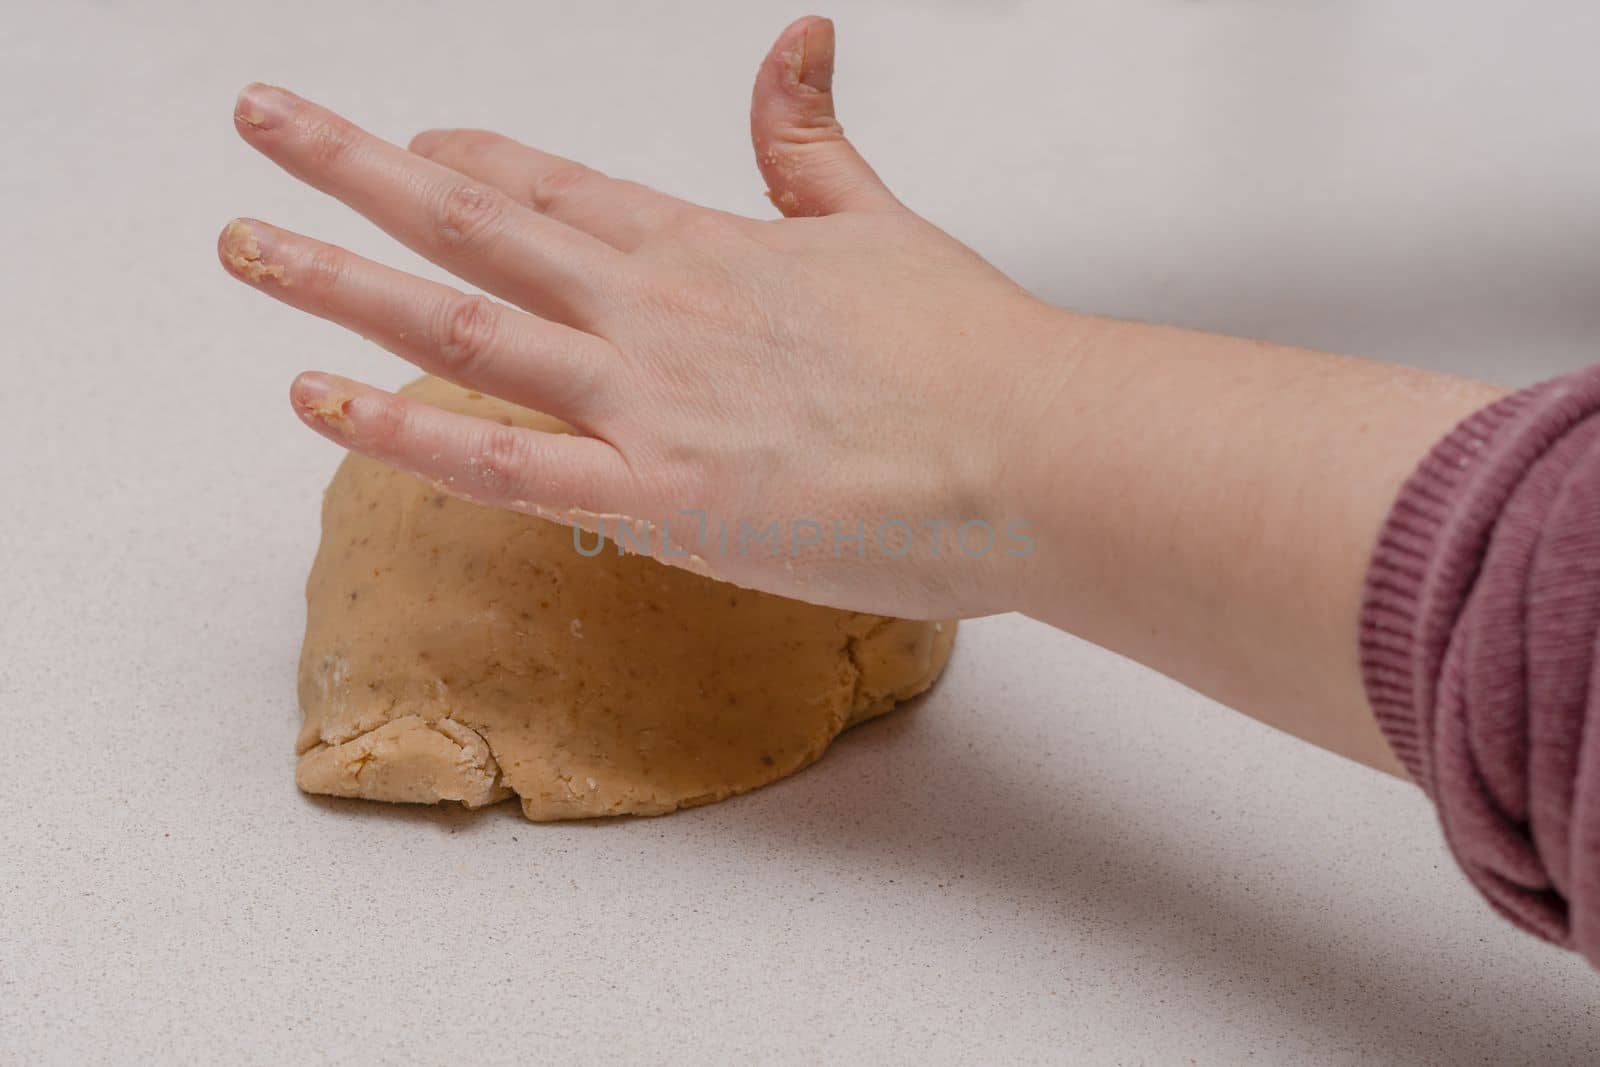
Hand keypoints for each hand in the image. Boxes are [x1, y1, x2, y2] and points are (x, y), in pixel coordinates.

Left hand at [221, 16, 1072, 618]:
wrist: (1035, 449)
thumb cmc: (974, 355)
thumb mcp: (882, 222)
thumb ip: (813, 141)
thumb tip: (800, 36)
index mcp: (709, 248)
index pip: (559, 188)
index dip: (469, 160)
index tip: (405, 143)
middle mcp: (655, 309)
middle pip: (475, 226)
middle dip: (352, 170)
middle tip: (262, 124)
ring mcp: (647, 399)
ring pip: (459, 326)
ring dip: (338, 280)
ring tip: (242, 244)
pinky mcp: (661, 497)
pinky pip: (500, 463)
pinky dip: (399, 432)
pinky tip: (314, 399)